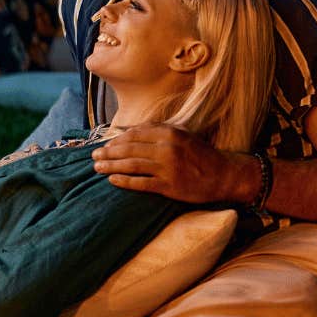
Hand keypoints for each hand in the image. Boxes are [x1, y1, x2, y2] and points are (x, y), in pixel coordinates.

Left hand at [92, 125, 257, 204]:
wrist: (223, 175)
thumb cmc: (199, 154)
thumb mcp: (180, 135)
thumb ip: (156, 131)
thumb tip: (128, 130)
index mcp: (169, 133)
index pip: (134, 135)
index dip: (115, 141)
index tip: (104, 145)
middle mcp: (167, 148)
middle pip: (129, 150)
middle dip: (108, 153)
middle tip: (93, 156)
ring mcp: (168, 168)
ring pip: (131, 165)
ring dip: (110, 166)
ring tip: (97, 168)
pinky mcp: (169, 185)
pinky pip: (141, 183)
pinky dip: (124, 181)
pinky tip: (112, 180)